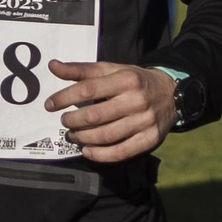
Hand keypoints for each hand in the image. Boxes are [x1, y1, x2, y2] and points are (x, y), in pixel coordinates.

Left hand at [45, 61, 177, 162]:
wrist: (171, 93)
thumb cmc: (135, 81)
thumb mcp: (112, 70)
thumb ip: (82, 70)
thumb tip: (53, 66)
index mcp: (126, 79)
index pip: (88, 89)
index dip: (64, 97)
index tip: (50, 105)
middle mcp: (137, 100)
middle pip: (94, 116)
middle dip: (72, 121)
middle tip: (65, 121)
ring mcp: (145, 121)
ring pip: (105, 136)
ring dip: (82, 138)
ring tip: (74, 134)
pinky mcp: (150, 139)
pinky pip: (120, 152)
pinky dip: (99, 155)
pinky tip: (88, 151)